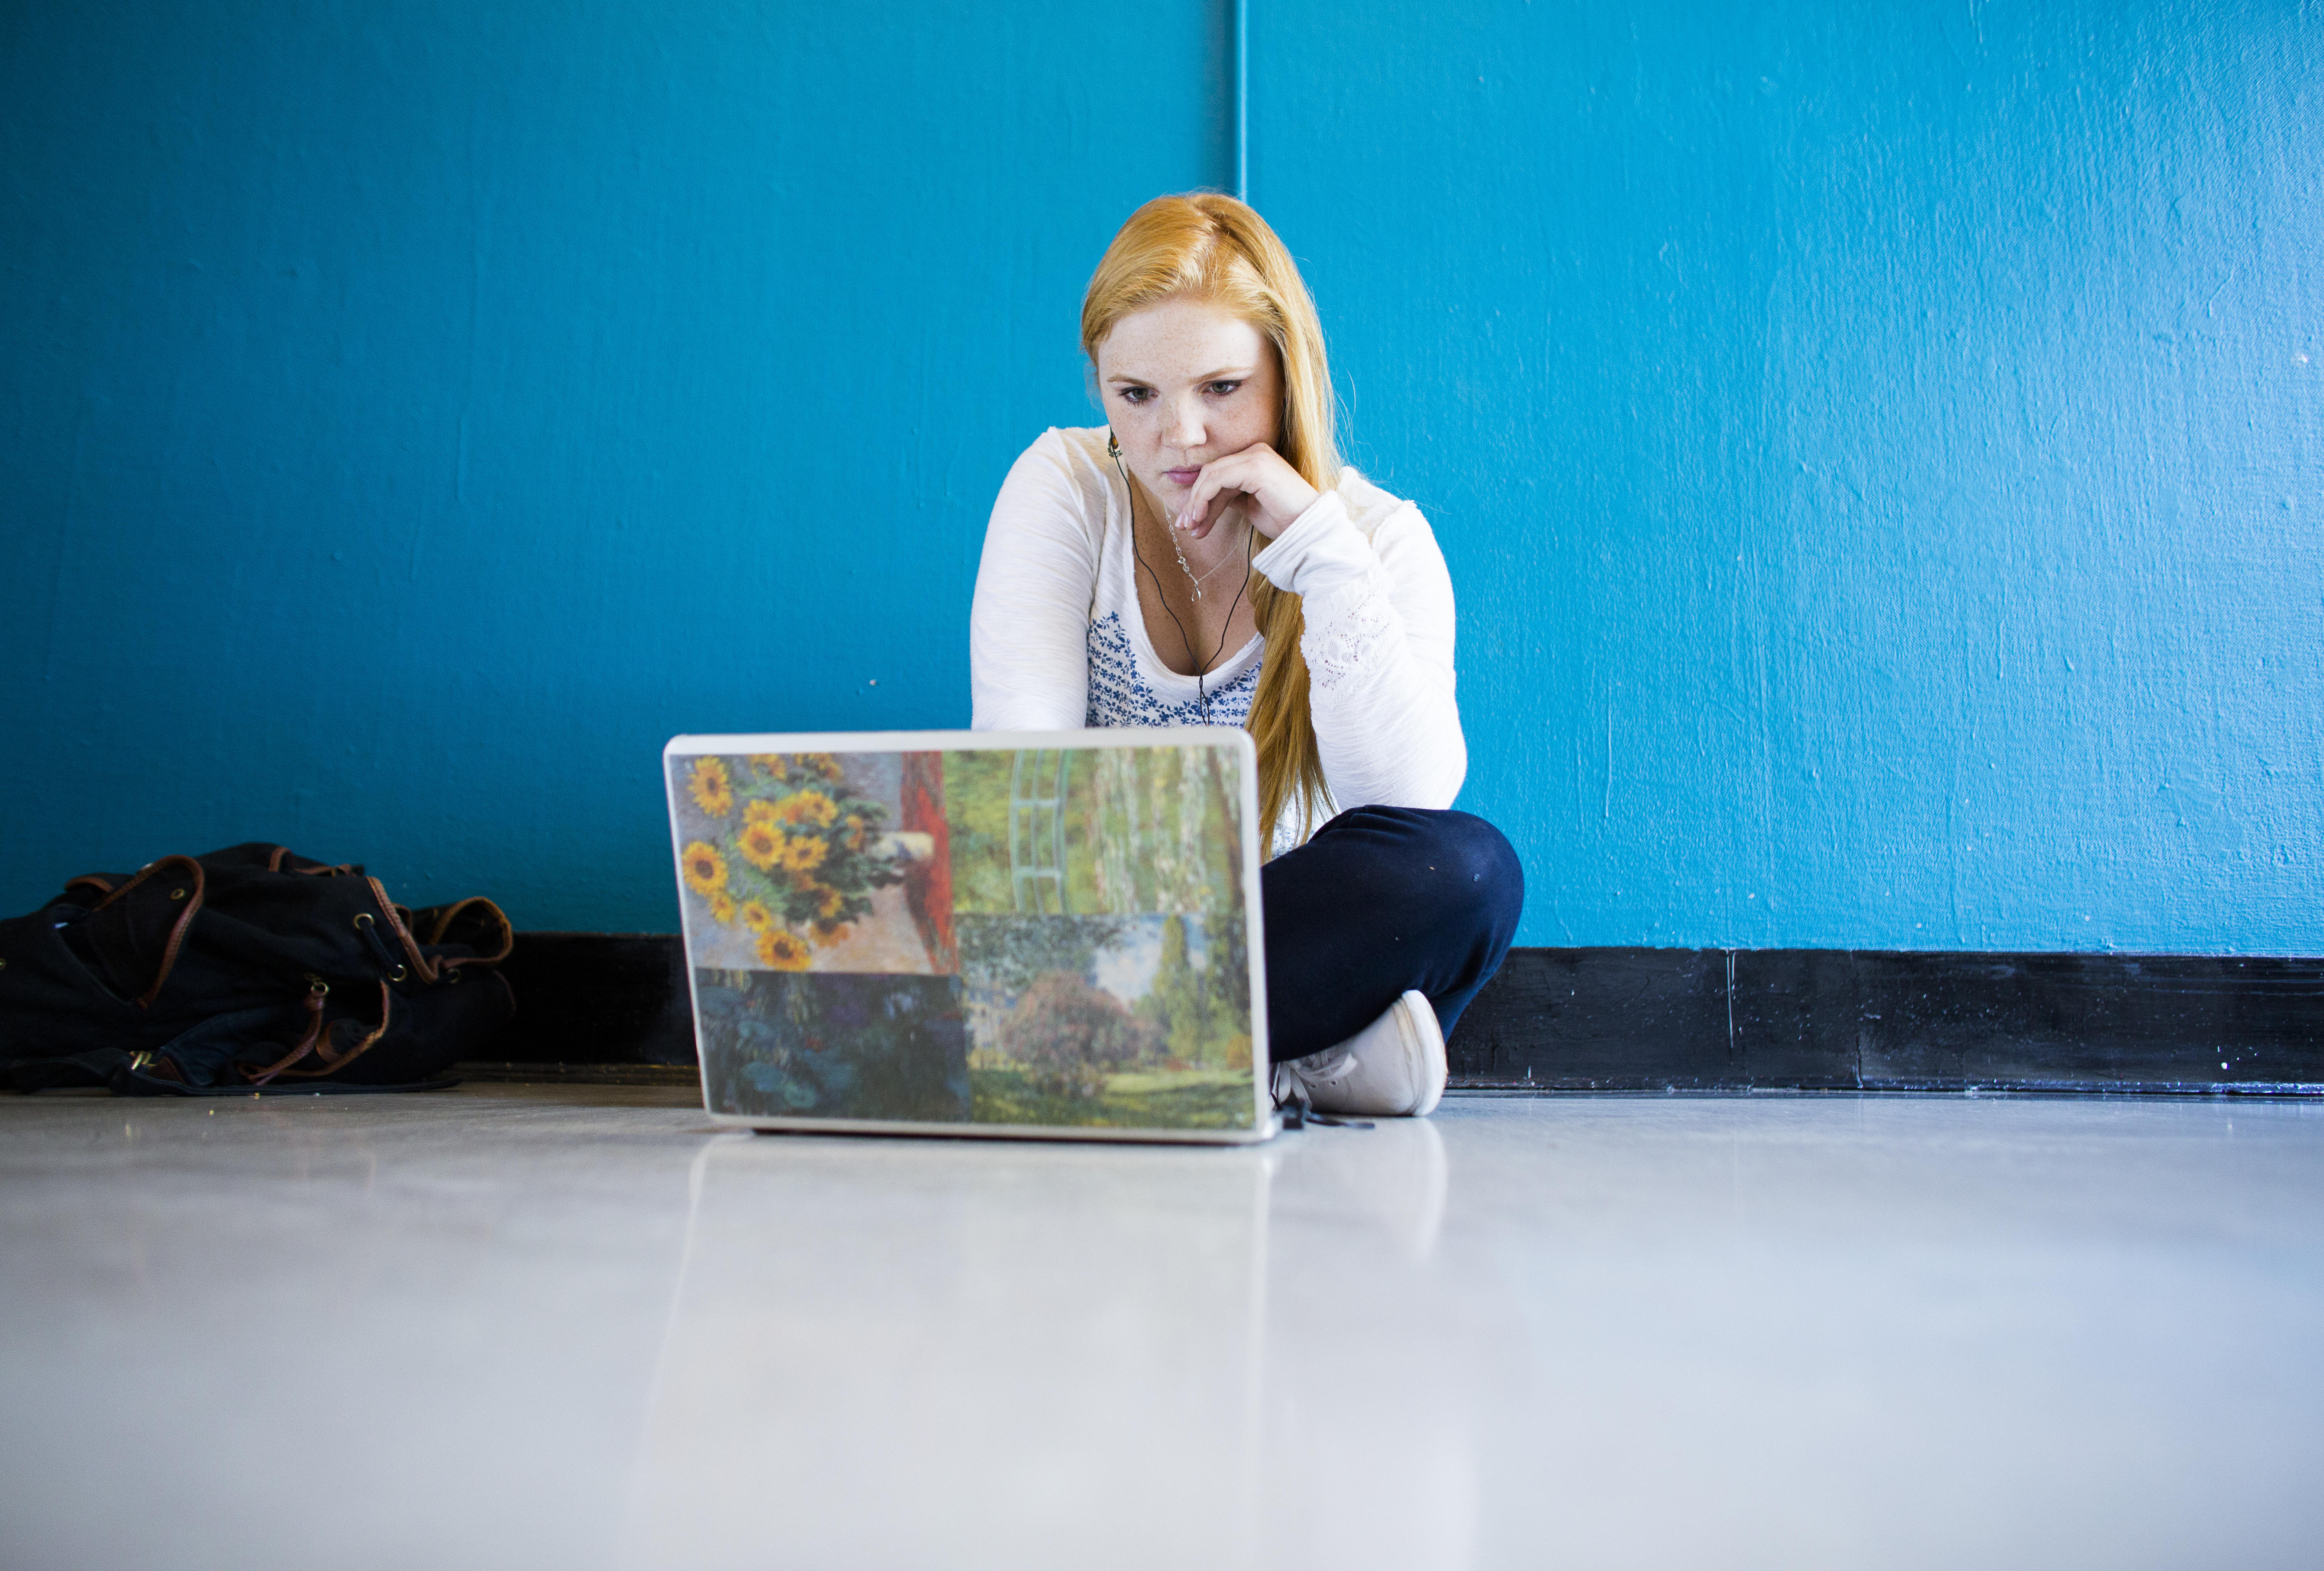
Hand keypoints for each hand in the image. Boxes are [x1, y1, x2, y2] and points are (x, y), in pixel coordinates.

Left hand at [1173, 442, 1320, 541]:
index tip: (1190, 523)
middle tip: (1184, 526)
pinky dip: (1203, 499)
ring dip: (1196, 503)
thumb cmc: (1283, 520)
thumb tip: (1201, 503)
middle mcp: (1256, 451)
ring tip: (1190, 527)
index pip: (1218, 474)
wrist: (1307, 530)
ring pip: (1210, 475)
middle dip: (1194, 501)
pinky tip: (1200, 518)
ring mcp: (1256, 456)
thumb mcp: (1248, 506)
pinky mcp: (1255, 466)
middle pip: (1211, 473)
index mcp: (1255, 458)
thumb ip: (1228, 497)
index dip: (1200, 499)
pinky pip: (1217, 479)